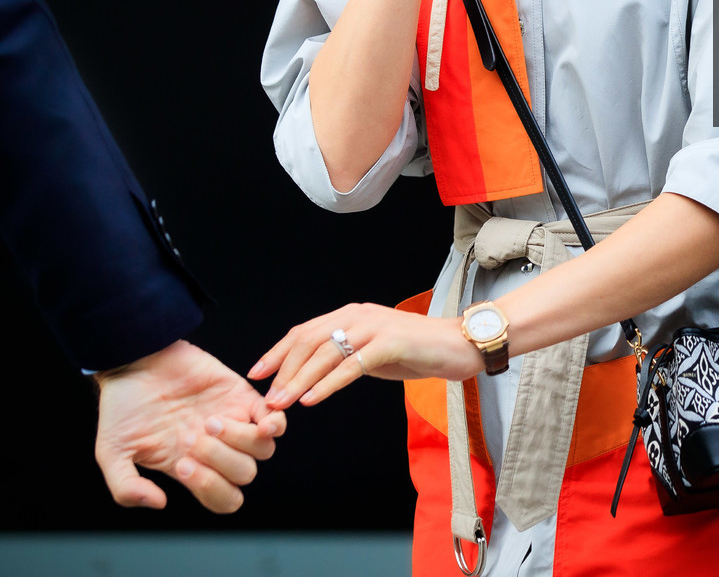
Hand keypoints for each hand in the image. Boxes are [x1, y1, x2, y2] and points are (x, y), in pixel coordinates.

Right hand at [93, 339, 285, 513]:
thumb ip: (126, 488)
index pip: (223, 498)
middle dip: (219, 461)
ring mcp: (233, 422)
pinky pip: (276, 419)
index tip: (183, 465)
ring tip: (208, 421)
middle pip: (244, 475)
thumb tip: (159, 503)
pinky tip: (258, 421)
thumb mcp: (112, 453)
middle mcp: (217, 449)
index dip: (210, 489)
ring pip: (264, 450)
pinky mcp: (243, 396)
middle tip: (189, 437)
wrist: (134, 362)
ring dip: (239, 440)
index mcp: (191, 467)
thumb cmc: (123, 407)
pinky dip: (274, 424)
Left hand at [249, 302, 483, 409]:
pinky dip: (328, 383)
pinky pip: (352, 365)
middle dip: (283, 371)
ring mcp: (375, 327)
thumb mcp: (374, 351)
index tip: (257, 375)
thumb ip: (347, 356)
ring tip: (282, 404)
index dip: (277, 353)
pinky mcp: (390, 343)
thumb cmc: (419, 351)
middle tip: (267, 399)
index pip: (304, 331)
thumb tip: (314, 376)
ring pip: (326, 353)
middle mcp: (359, 315)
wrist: (461, 345)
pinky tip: (313, 399)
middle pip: (308, 340)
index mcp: (352, 314)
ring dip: (299, 380)